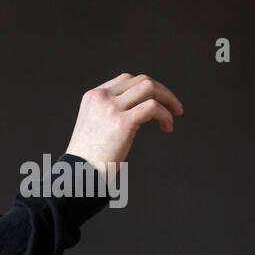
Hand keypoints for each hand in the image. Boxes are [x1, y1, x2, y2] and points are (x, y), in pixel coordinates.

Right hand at [64, 73, 182, 181]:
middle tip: (175, 108)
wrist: (80, 174)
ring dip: (168, 99)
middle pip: (141, 80)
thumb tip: (139, 111)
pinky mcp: (123, 122)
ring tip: (175, 115)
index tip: (158, 102)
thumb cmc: (89, 157)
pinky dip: (166, 115)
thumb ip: (110, 113)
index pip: (127, 80)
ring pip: (149, 88)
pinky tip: (167, 127)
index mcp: (93, 96)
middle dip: (162, 92)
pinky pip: (153, 108)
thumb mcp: (95, 126)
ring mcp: (111, 108)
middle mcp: (101, 97)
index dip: (147, 89)